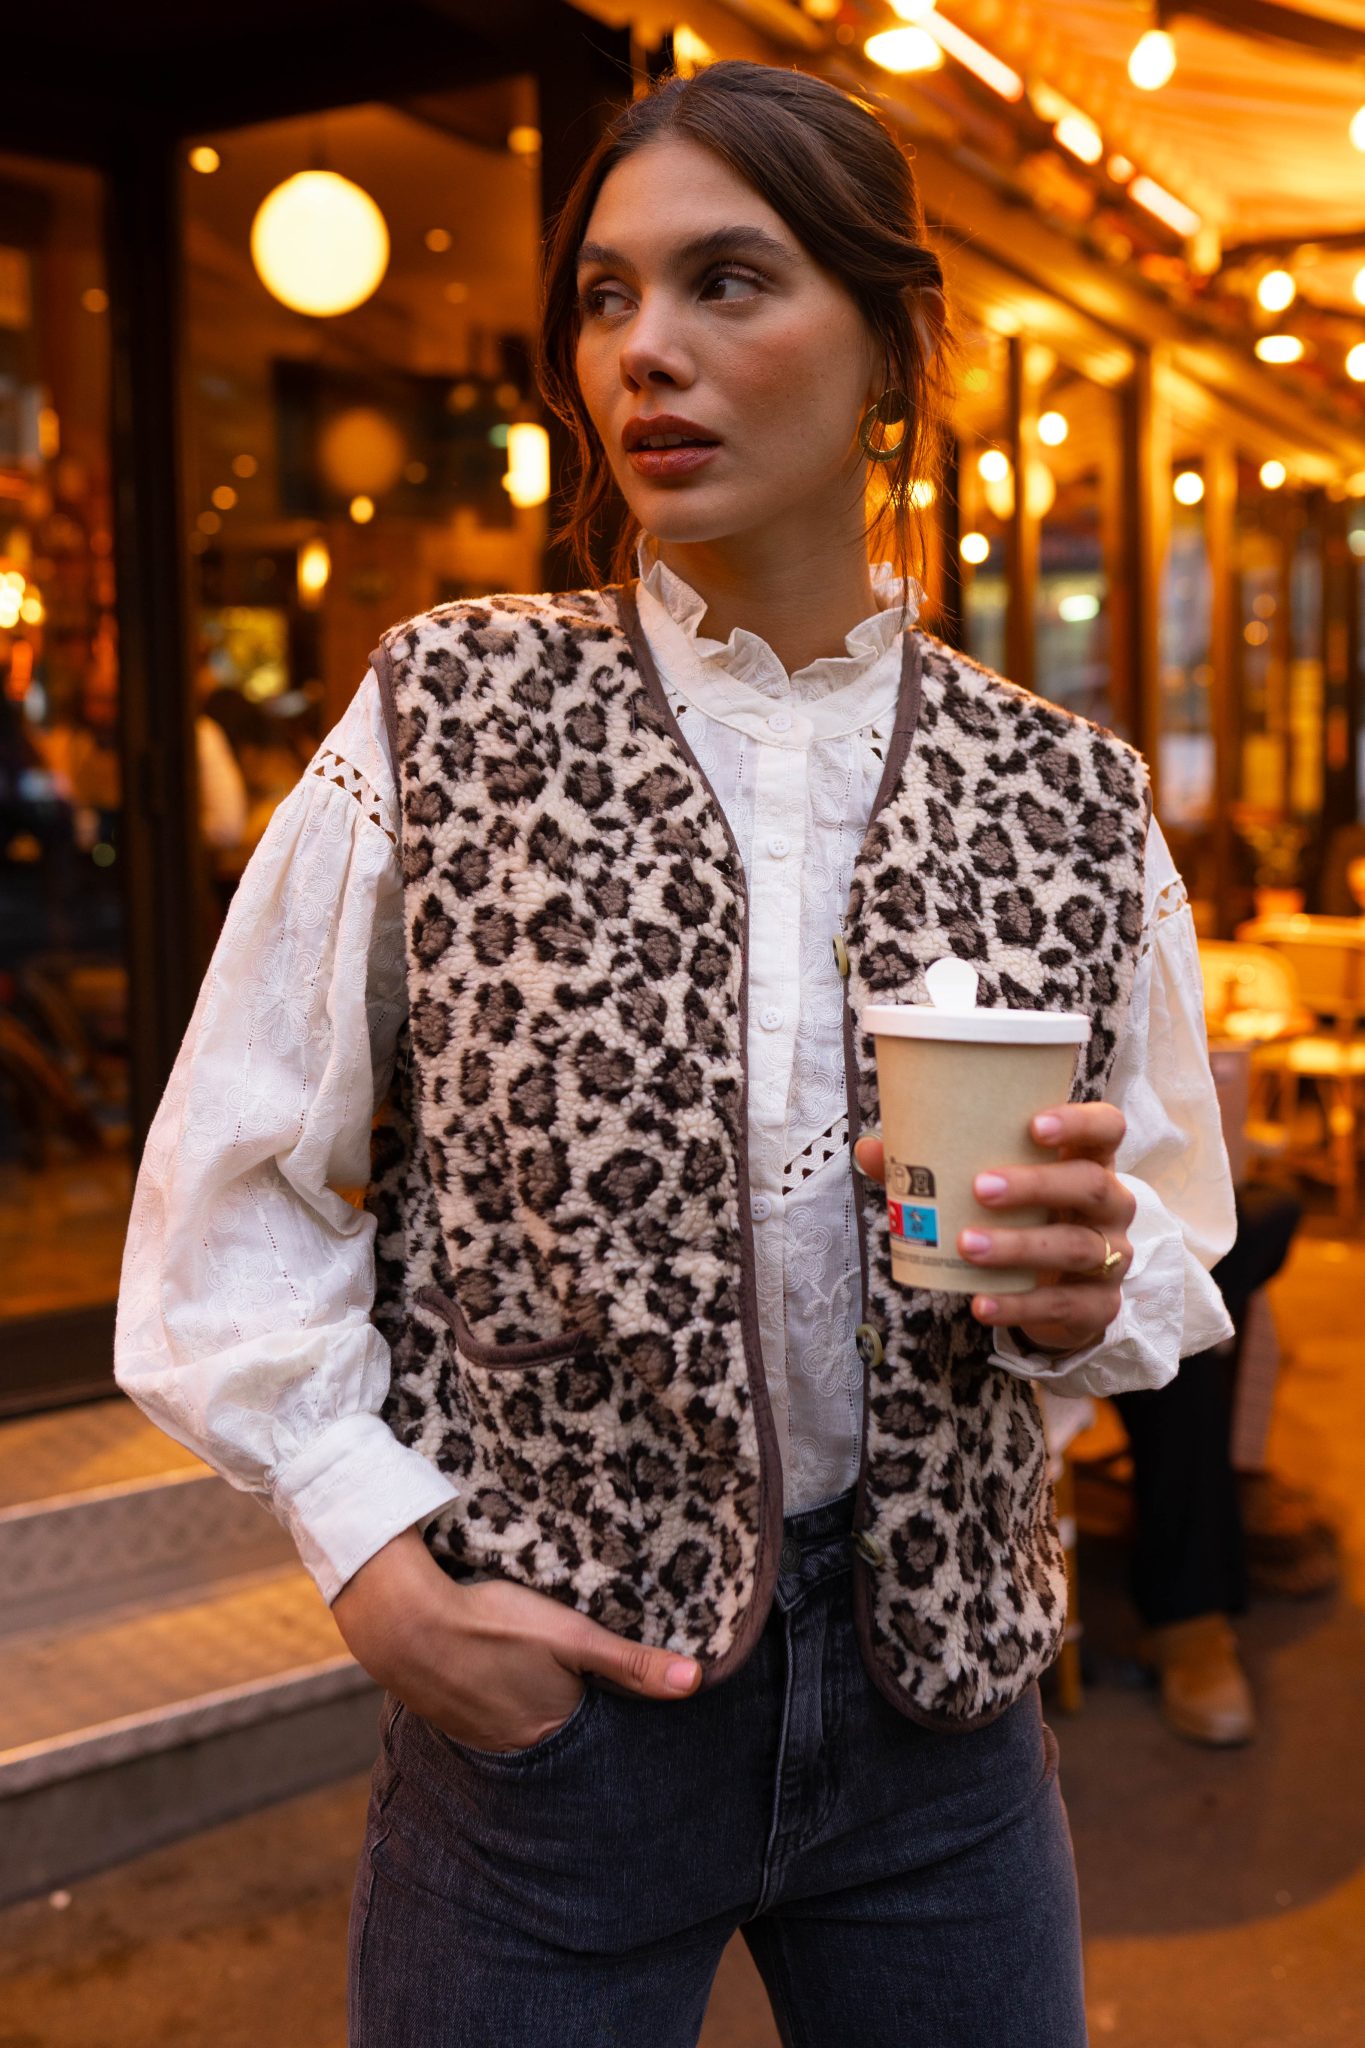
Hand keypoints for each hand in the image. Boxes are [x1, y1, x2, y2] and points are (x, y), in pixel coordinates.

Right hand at [332, 1527, 700, 1752]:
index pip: (601, 1735)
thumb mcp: (572, 1635)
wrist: (403, 1621)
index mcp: (554, 1730)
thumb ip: (631, 1663)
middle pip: (562, 1735)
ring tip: (539, 1681)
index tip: (622, 1700)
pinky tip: (497, 1676)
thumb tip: (696, 1682)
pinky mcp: (450, 1716)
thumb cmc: (493, 1623)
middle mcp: (518, 1746)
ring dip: (532, 1708)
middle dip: (574, 1718)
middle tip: (579, 1686)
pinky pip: (487, 1718)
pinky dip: (499, 1701)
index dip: (612, 1716)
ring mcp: (479, 1735)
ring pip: (521, 1727)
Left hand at [854, 1100, 1133, 1356]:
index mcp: (1087, 1162)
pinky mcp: (1099, 1306)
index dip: (1079, 1122)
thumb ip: (935, 1168)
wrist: (1057, 1299)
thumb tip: (872, 1148)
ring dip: (1019, 1246)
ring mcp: (1111, 1257)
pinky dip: (1019, 1305)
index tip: (1033, 1126)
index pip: (1106, 1128)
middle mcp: (1110, 1205)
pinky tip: (981, 1303)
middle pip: (1092, 1185)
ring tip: (967, 1245)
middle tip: (980, 1187)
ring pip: (1077, 1246)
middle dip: (1037, 1185)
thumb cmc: (1022, 1222)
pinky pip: (1064, 1305)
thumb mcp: (989, 1191)